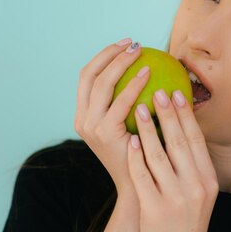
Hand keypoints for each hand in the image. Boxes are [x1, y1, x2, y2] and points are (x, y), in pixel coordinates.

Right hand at [74, 39, 149, 195]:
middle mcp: (82, 120)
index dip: (103, 56)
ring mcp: (91, 127)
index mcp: (84, 116)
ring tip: (140, 52)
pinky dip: (133, 84)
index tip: (125, 44)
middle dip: (109, 54)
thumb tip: (148, 69)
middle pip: (89, 75)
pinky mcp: (105, 133)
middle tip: (133, 43)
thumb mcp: (131, 126)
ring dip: (121, 63)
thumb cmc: (142, 155)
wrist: (139, 188)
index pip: (87, 77)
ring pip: (102, 84)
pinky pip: (121, 101)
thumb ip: (131, 103)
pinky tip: (148, 73)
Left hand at [127, 88, 217, 231]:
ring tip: (139, 107)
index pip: (197, 141)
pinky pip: (143, 177)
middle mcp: (195, 187)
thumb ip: (192, 167)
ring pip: (159, 155)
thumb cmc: (186, 226)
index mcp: (207, 180)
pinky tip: (130, 141)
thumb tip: (182, 133)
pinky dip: (137, 157)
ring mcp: (175, 199)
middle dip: (169, 113)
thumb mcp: (198, 195)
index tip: (178, 93)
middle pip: (180, 142)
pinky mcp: (155, 210)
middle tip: (159, 90)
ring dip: (148, 129)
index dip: (187, 115)